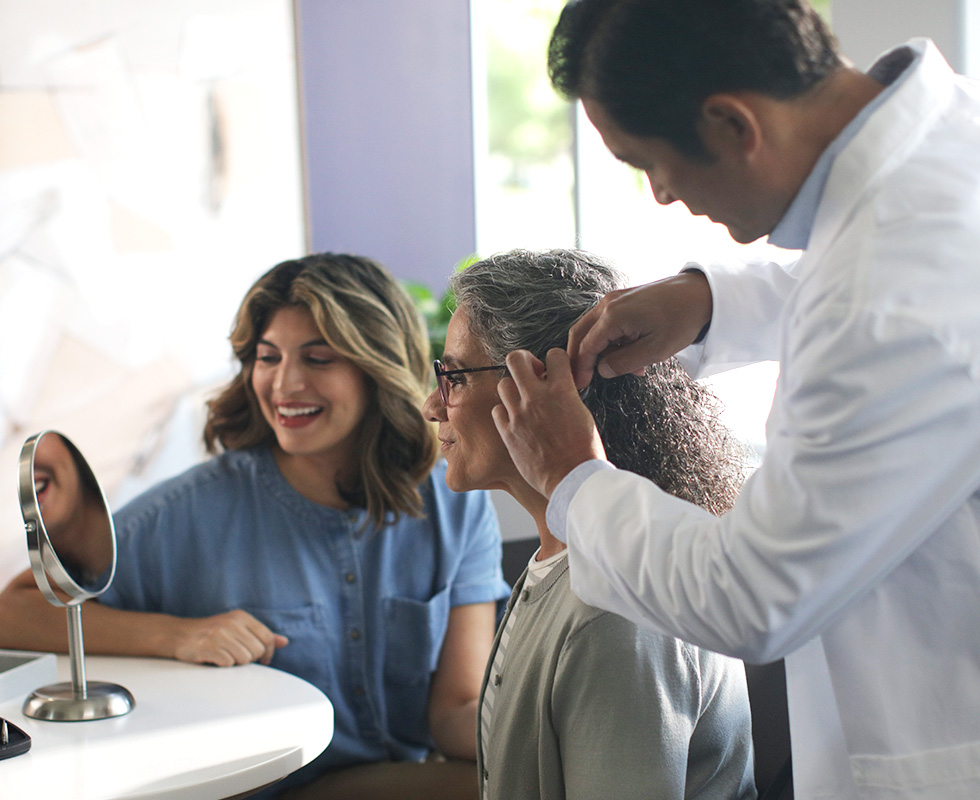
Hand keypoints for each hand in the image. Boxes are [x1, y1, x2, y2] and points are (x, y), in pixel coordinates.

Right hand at [171, 609, 287, 666]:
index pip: (267, 637)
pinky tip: (214, 659)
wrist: (178, 634)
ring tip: (225, 657)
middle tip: (236, 656)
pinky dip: (223, 665)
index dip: (268, 652)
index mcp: (241, 616)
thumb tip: (284, 642)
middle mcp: (232, 623)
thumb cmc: (211, 633)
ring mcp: (219, 634)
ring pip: (244, 659)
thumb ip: (260, 635)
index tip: (263, 660)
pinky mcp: (208, 647)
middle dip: (249, 659)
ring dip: (235, 663)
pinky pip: (227, 663)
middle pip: (256, 651)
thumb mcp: (237, 628)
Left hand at [493, 349, 605, 497]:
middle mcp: (537, 397)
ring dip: (513, 389)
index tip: (552, 370)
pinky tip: (516, 420)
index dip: (553, 360)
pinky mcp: (508, 432)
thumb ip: (566, 394)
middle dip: (523, 362)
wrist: (572, 478)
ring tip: (522, 400)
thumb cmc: (583, 450)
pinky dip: (505, 412)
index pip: (554, 354)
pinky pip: (497, 410)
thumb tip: (555, 385)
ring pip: (503, 383)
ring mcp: (519, 414)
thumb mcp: (582, 413)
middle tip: (530, 375)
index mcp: (562, 390)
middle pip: (516, 359)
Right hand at [567, 271, 711, 388]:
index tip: (581, 385)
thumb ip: (624, 362)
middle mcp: (608, 304)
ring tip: (629, 367)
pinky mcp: (623, 299)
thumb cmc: (682, 320)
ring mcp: (615, 299)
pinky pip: (607, 322)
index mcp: (613, 316)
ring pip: (593, 328)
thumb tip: (602, 370)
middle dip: (581, 358)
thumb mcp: (655, 350)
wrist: (700, 294)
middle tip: (585, 379)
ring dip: (601, 350)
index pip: (586, 346)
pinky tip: (632, 352)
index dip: (580, 368)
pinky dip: (611, 339)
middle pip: (581, 333)